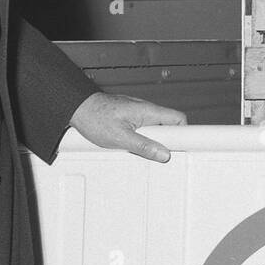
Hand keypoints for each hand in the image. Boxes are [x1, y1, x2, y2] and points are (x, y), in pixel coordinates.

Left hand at [69, 92, 186, 162]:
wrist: (78, 108)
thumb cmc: (95, 117)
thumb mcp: (120, 137)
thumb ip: (143, 146)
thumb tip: (163, 154)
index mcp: (148, 111)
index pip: (179, 119)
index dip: (186, 134)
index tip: (186, 148)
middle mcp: (146, 111)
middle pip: (169, 127)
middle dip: (167, 143)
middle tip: (157, 156)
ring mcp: (139, 114)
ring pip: (156, 130)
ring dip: (153, 142)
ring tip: (139, 152)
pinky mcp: (131, 119)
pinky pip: (145, 130)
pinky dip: (143, 140)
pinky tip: (131, 147)